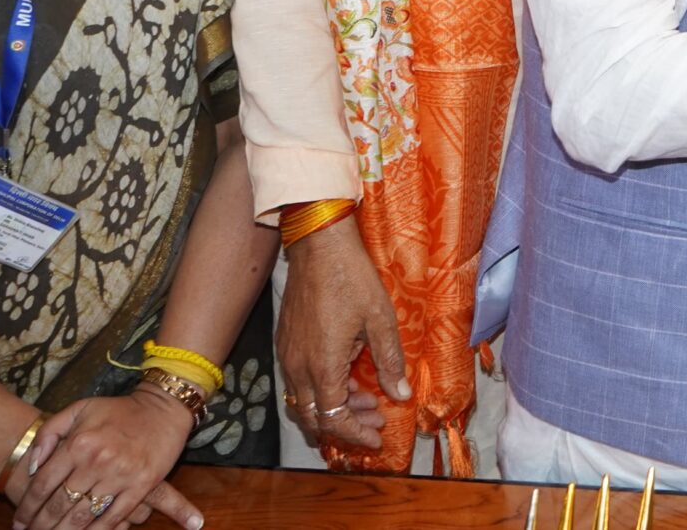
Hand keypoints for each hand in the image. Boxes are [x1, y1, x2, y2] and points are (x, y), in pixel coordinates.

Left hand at [13, 391, 201, 529]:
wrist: (164, 408)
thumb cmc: (118, 410)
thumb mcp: (79, 409)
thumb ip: (49, 433)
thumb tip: (32, 466)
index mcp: (79, 443)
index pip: (43, 484)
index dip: (27, 507)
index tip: (19, 521)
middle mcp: (98, 461)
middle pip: (59, 504)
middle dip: (40, 525)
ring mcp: (121, 475)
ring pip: (83, 516)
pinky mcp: (142, 485)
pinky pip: (113, 517)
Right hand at [275, 220, 403, 451]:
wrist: (318, 247)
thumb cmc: (351, 279)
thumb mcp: (380, 319)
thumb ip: (389, 360)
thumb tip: (401, 394)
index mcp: (323, 366)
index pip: (334, 419)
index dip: (355, 434)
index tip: (376, 438)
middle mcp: (299, 367)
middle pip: (314, 418)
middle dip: (344, 427)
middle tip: (374, 422)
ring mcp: (288, 355)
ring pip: (304, 401)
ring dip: (332, 410)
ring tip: (365, 401)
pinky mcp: (285, 343)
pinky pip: (298, 382)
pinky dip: (321, 391)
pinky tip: (345, 379)